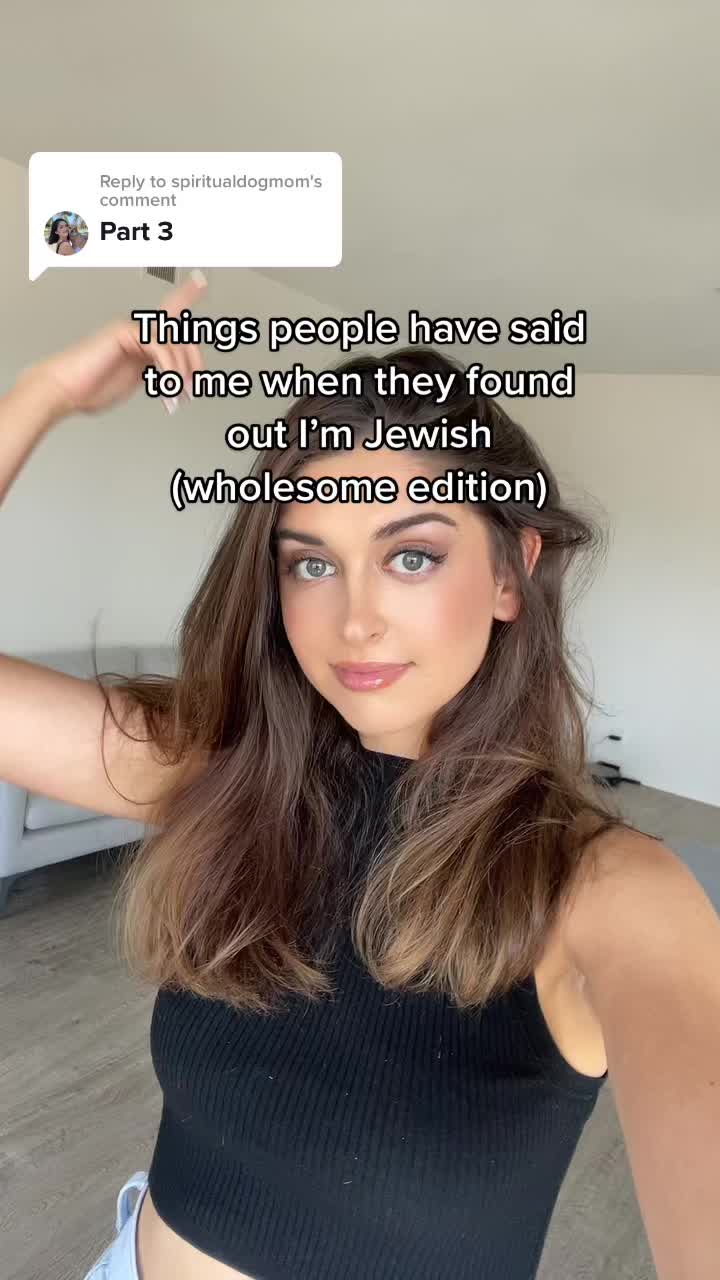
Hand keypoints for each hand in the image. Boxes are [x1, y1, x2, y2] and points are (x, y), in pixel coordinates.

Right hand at [20, 274, 207, 417]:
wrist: (64, 389)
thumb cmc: (91, 386)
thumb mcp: (134, 380)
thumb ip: (153, 372)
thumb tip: (176, 379)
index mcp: (141, 339)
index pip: (168, 314)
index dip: (186, 295)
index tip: (201, 281)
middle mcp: (137, 330)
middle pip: (180, 332)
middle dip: (193, 361)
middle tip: (192, 387)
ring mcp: (131, 329)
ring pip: (173, 341)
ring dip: (181, 372)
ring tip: (176, 395)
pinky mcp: (124, 332)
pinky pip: (159, 346)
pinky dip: (168, 369)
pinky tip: (164, 386)